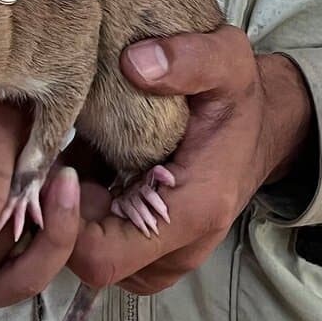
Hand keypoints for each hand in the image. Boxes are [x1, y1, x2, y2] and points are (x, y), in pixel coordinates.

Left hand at [69, 26, 312, 294]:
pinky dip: (85, 210)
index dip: (63, 223)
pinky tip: (86, 166)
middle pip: (89, 261)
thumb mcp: (227, 60)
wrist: (265, 126)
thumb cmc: (240, 97)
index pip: (102, 257)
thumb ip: (188, 59)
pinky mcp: (154, 247)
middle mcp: (179, 248)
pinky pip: (104, 244)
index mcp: (193, 212)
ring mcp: (166, 254)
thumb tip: (134, 64)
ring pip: (93, 255)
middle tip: (56, 158)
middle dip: (62, 213)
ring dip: (72, 211)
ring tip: (70, 158)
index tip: (58, 170)